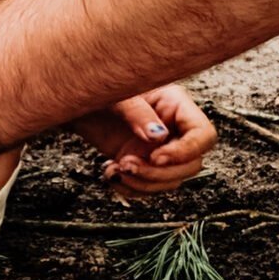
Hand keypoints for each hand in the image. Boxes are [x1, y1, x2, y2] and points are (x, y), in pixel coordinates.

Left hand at [73, 85, 216, 194]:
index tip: (155, 157)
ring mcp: (160, 149)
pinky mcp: (144, 163)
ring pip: (171, 180)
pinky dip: (130, 188)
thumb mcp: (118, 98)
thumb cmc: (98, 91)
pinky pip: (149, 187)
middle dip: (159, 173)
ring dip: (143, 183)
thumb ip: (138, 115)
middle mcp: (174, 129)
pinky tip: (110, 173)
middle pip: (191, 165)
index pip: (203, 136)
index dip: (186, 152)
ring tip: (115, 169)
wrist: (75, 104)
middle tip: (127, 164)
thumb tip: (157, 137)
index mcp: (176, 106)